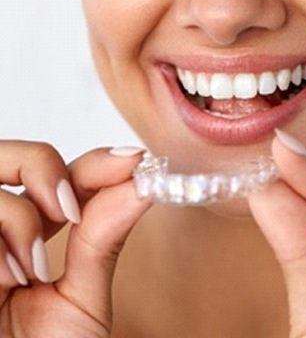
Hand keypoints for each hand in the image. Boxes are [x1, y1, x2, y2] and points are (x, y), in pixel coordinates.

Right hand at [0, 141, 150, 336]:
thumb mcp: (79, 301)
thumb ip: (103, 239)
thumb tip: (143, 183)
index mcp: (27, 236)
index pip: (57, 173)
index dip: (94, 160)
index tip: (134, 162)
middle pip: (9, 154)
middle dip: (43, 167)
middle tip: (69, 209)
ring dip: (18, 217)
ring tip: (30, 269)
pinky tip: (4, 282)